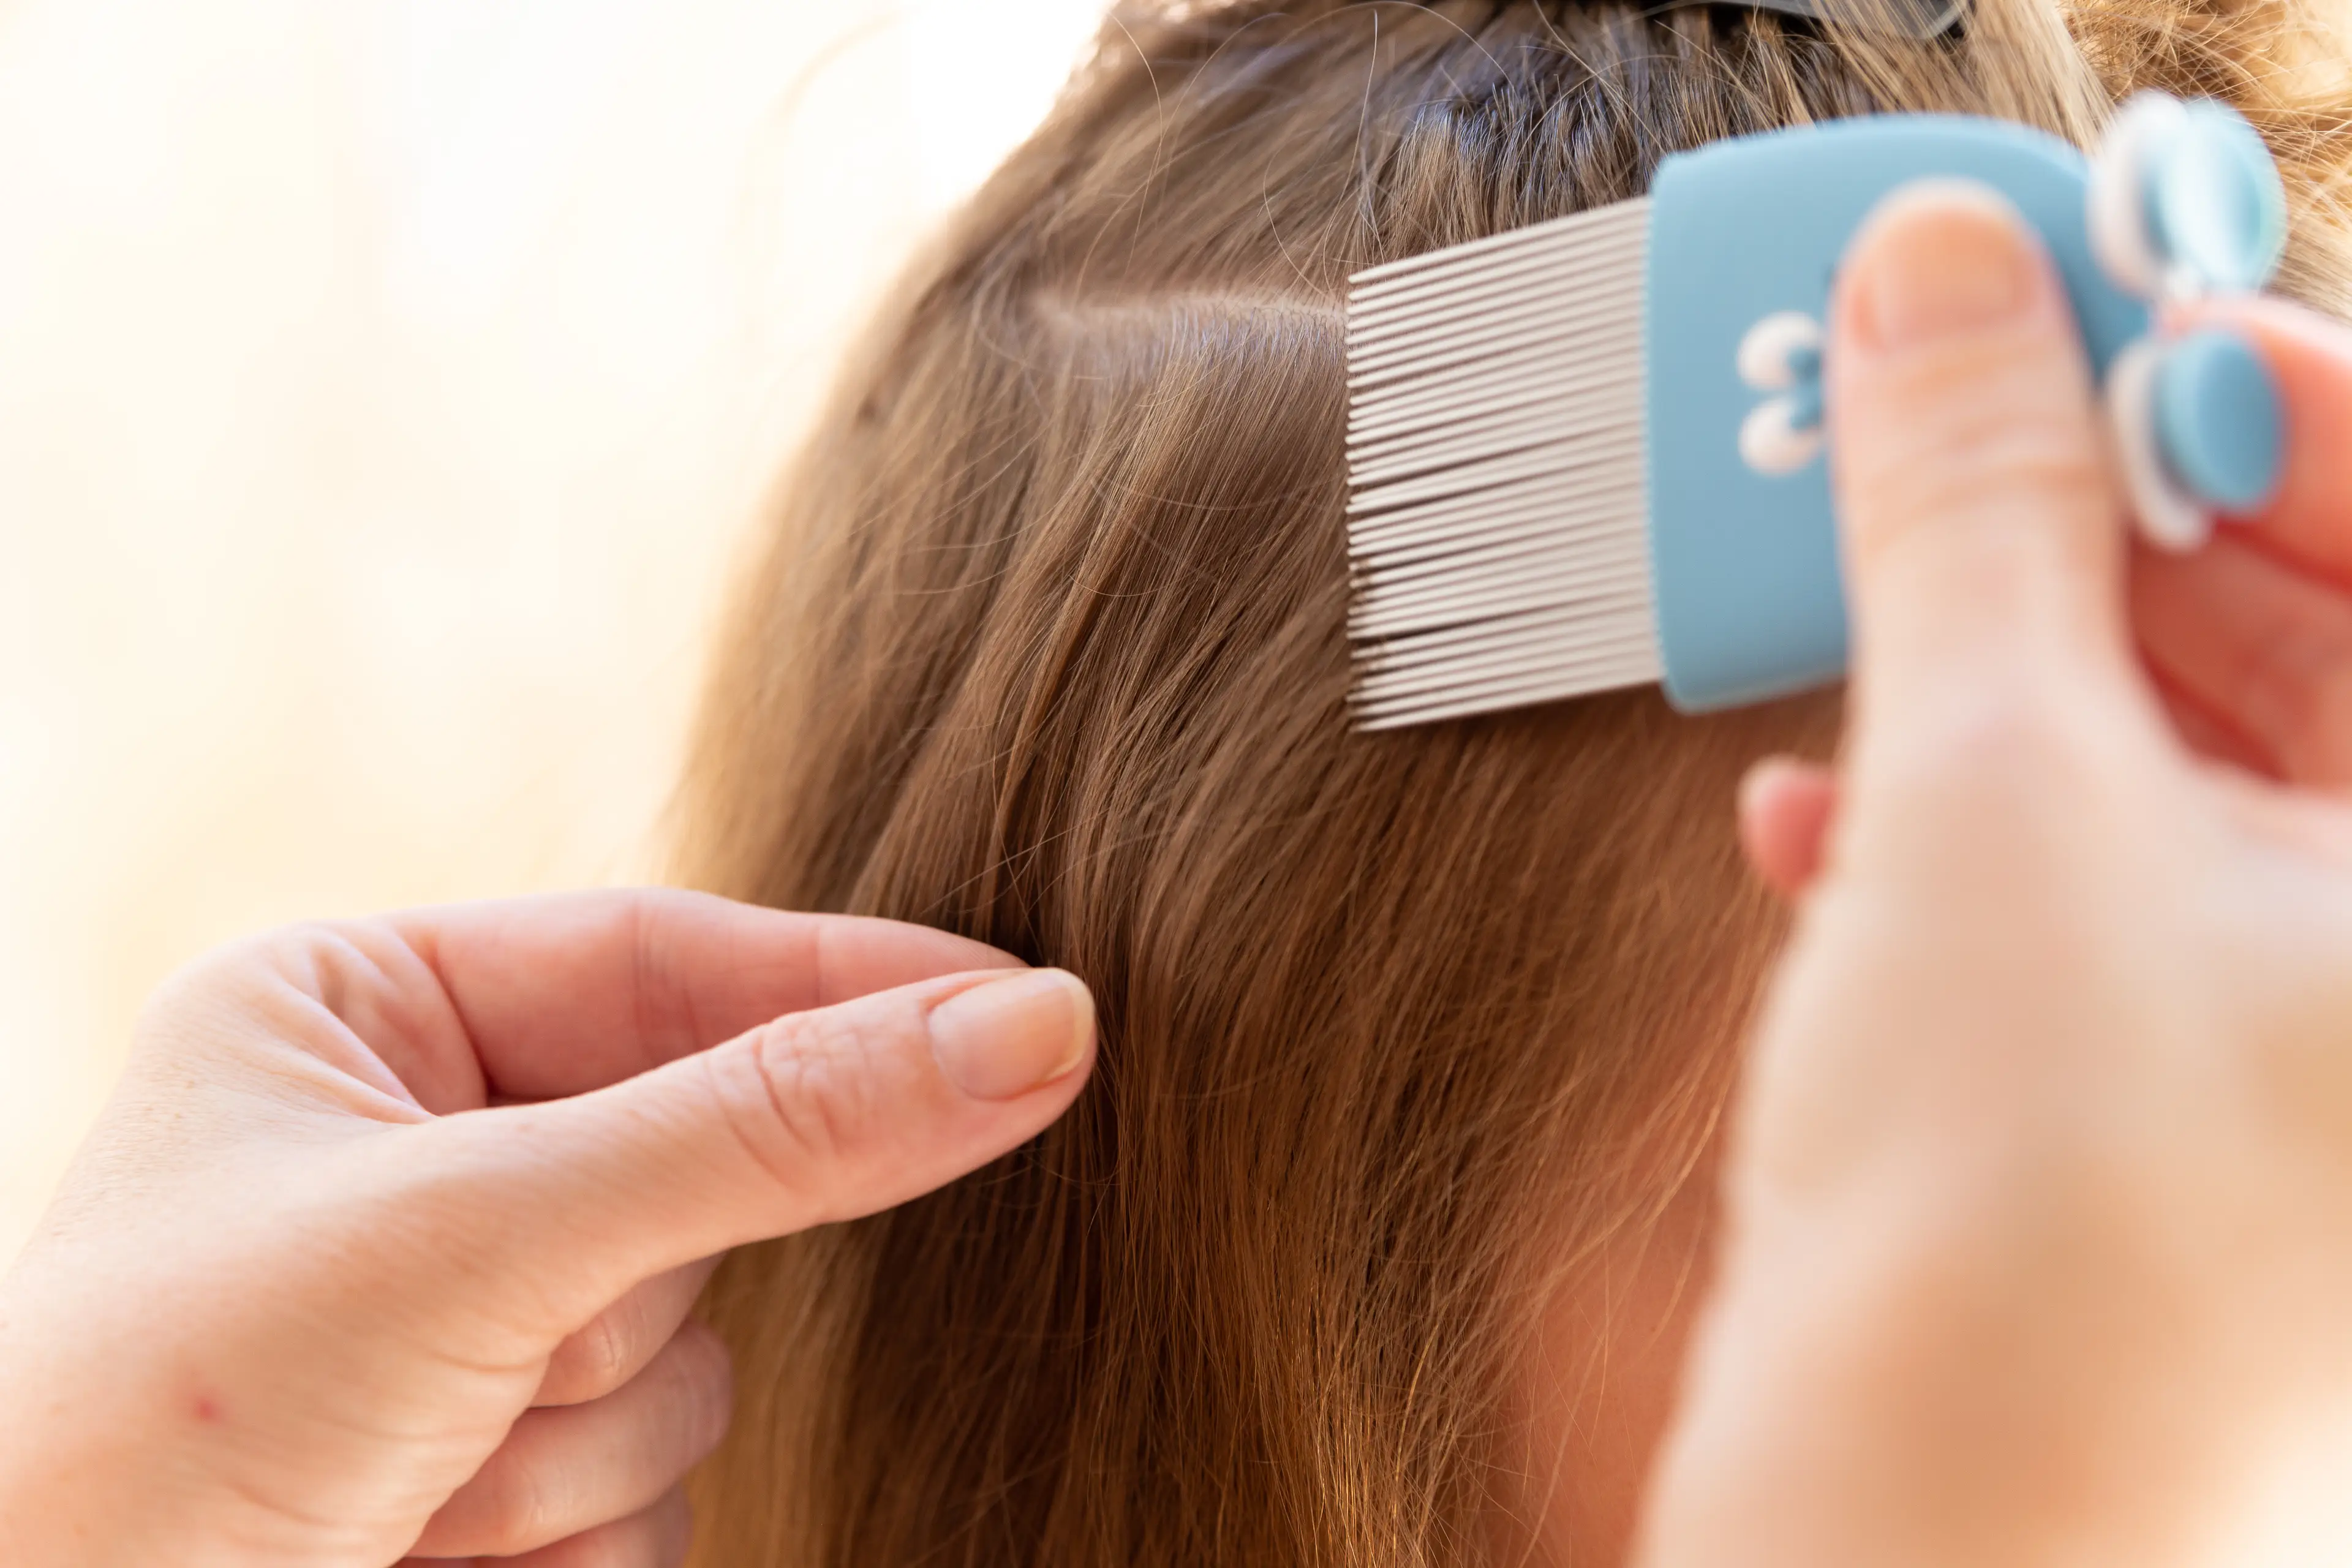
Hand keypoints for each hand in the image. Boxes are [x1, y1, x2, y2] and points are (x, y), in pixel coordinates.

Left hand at [0, 890, 1094, 1567]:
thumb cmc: (154, 1431)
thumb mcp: (471, 1239)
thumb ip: (767, 1128)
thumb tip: (1039, 1028)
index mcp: (355, 1022)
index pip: (665, 958)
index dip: (849, 986)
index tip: (1032, 1006)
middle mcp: (414, 1160)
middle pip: (701, 1169)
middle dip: (620, 1293)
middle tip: (494, 1357)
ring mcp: (460, 1327)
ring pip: (698, 1350)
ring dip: (587, 1440)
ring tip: (415, 1486)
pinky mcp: (495, 1478)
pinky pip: (667, 1486)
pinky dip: (584, 1537)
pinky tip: (438, 1556)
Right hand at [1643, 185, 2351, 1564]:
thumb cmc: (2019, 1247)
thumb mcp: (1988, 803)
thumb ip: (1976, 516)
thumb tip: (1946, 279)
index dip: (2239, 377)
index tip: (2057, 296)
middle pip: (2295, 642)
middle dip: (2082, 520)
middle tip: (1910, 424)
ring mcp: (2308, 1059)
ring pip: (2172, 770)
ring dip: (1989, 673)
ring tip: (1839, 609)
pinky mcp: (2172, 1122)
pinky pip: (2095, 902)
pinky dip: (1953, 835)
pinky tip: (1813, 820)